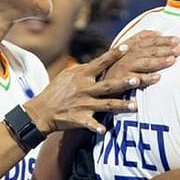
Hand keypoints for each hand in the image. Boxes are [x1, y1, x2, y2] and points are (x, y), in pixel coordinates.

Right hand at [24, 32, 179, 132]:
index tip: (127, 48)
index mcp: (82, 75)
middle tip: (138, 79)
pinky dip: (96, 127)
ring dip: (120, 106)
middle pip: (108, 85)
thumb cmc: (57, 90)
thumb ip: (86, 68)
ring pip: (106, 105)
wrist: (41, 111)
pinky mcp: (79, 119)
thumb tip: (102, 60)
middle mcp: (84, 89)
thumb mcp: (69, 74)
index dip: (113, 55)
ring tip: (136, 106)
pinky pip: (90, 124)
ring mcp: (82, 104)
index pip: (100, 63)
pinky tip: (104, 131)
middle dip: (123, 83)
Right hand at [99, 31, 179, 85]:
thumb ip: (139, 39)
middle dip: (165, 49)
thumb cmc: (114, 66)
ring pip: (144, 63)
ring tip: (171, 60)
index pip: (148, 41)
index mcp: (128, 47)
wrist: (95, 84)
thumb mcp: (123, 49)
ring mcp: (123, 68)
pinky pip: (135, 80)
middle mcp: (125, 56)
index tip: (177, 40)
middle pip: (148, 51)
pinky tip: (157, 78)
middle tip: (179, 49)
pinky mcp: (120, 81)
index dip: (163, 40)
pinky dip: (146, 79)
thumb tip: (156, 32)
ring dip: (158, 62)